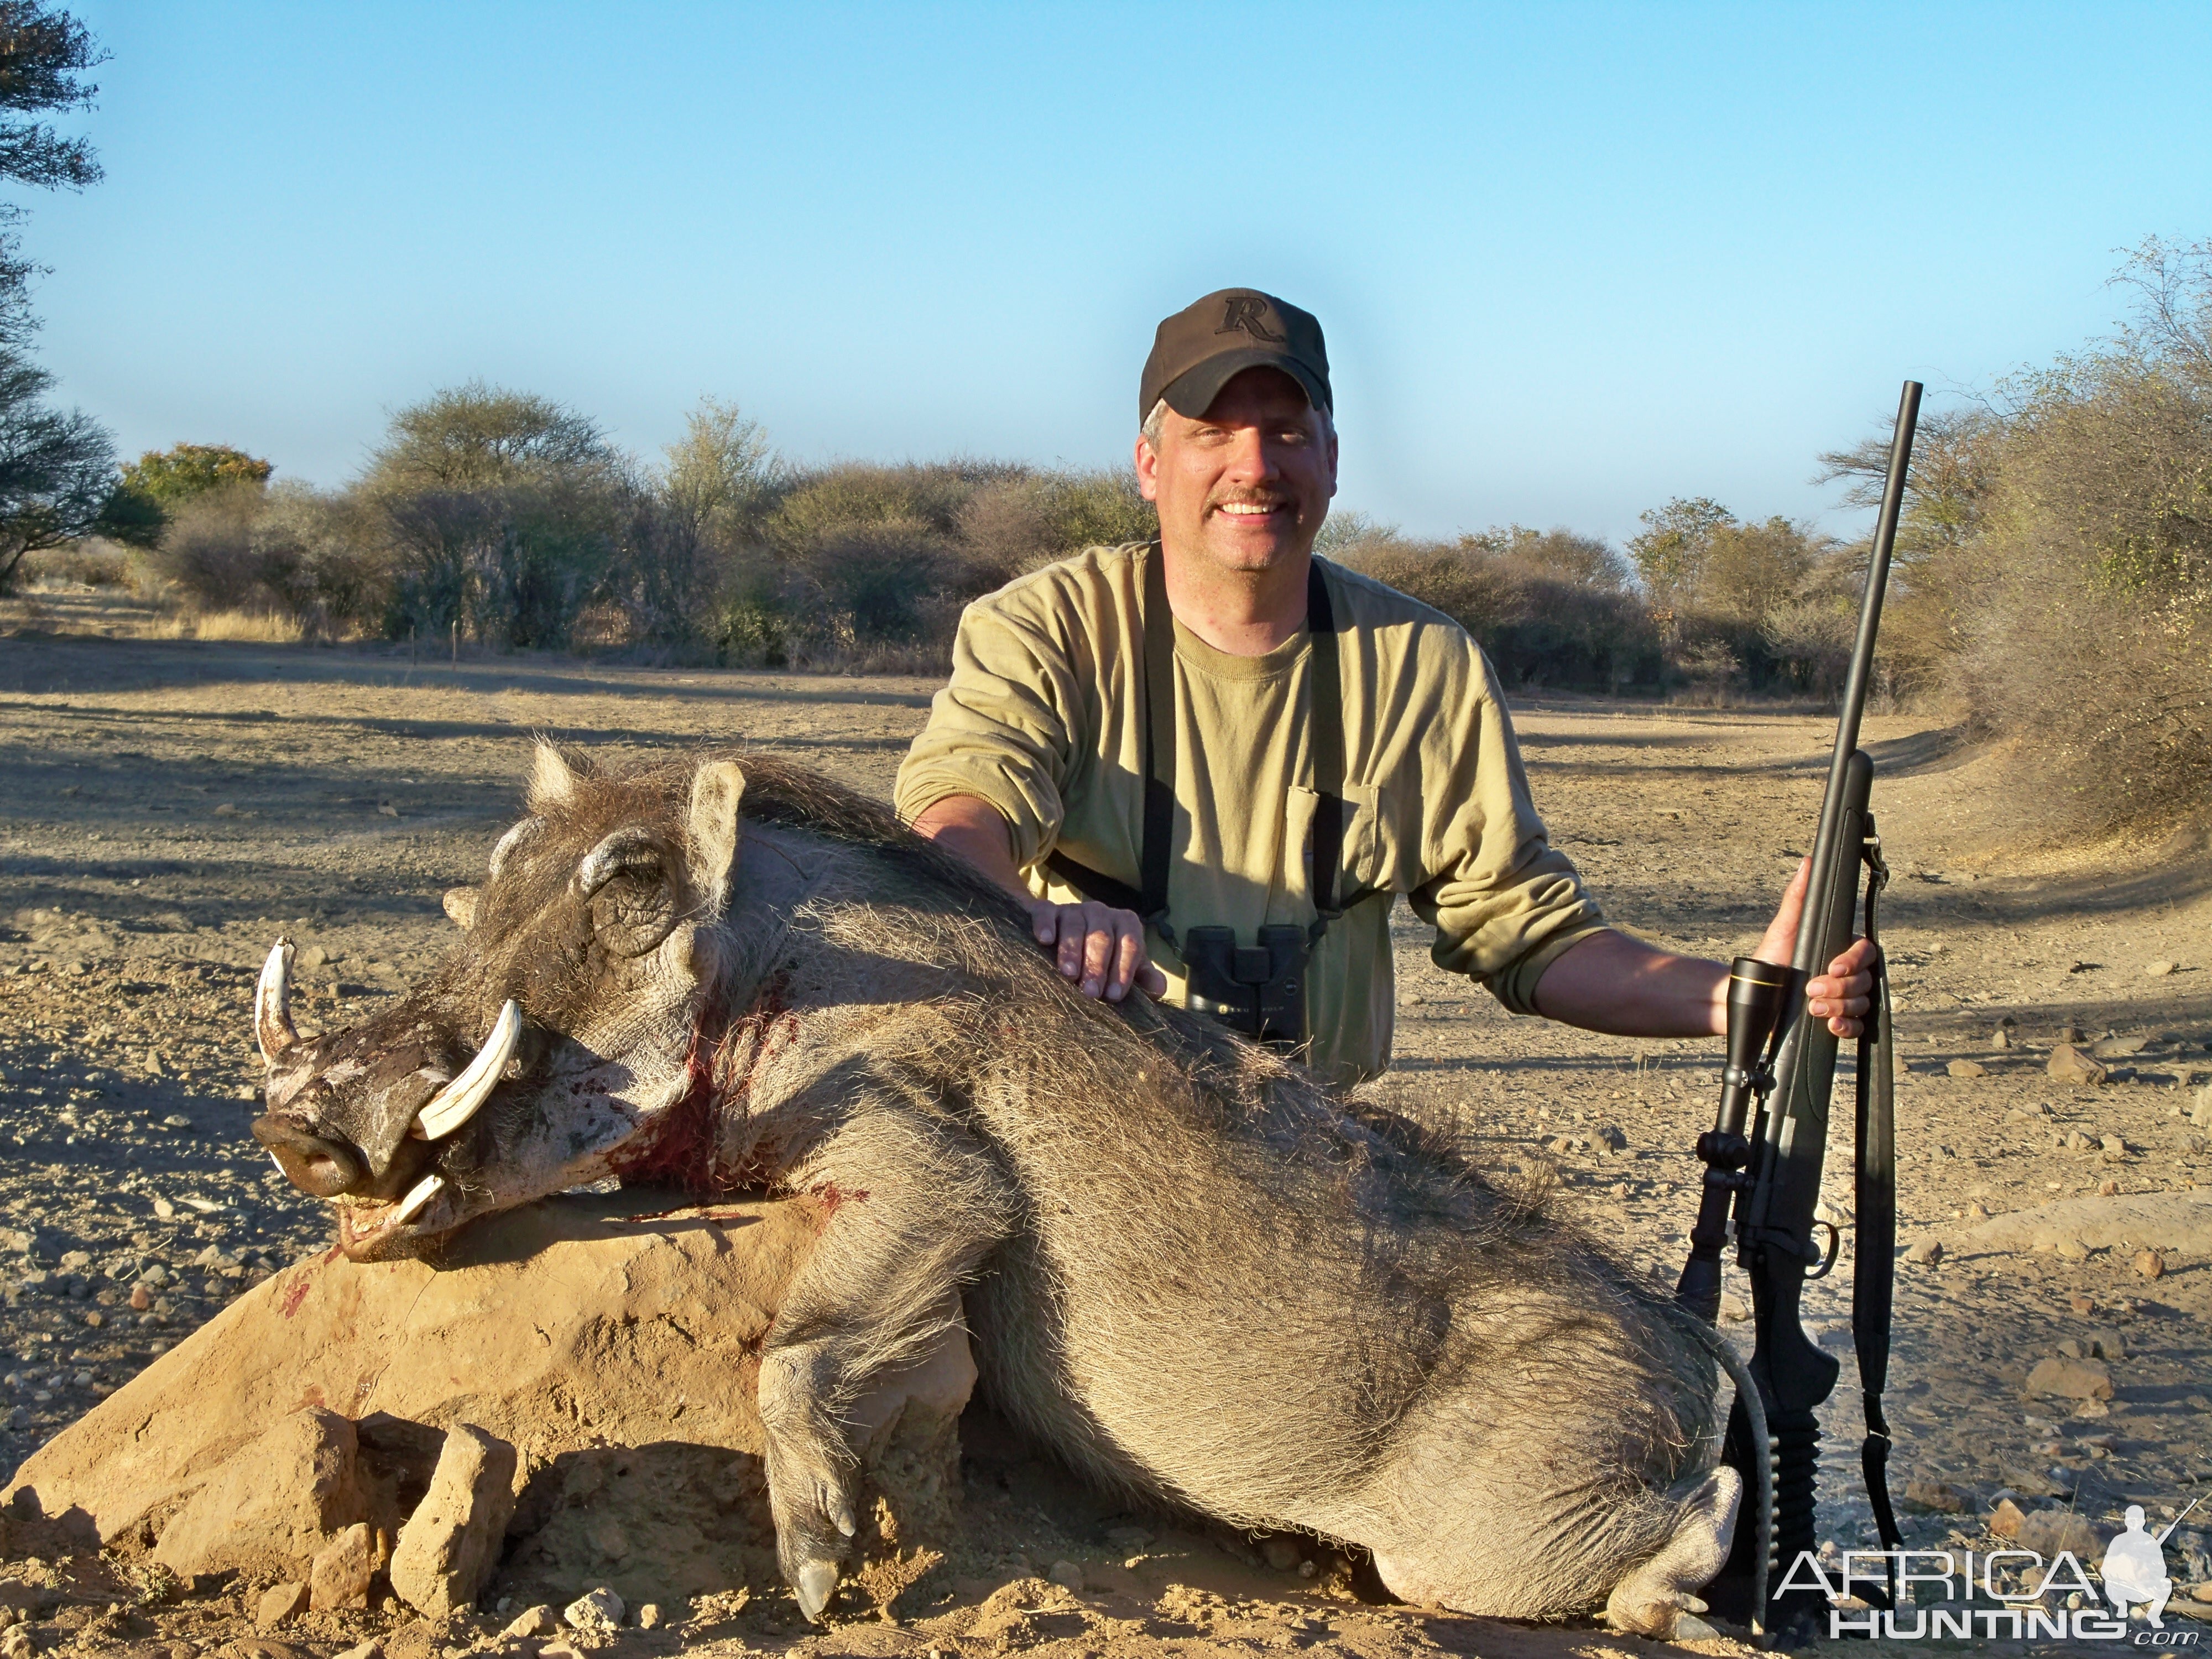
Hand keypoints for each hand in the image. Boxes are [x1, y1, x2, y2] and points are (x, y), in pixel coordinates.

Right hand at [1027, 897, 1167, 1002]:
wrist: (1063, 933)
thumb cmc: (1101, 956)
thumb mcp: (1124, 965)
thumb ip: (1141, 976)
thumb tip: (1159, 990)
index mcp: (1125, 924)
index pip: (1130, 944)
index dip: (1123, 970)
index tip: (1115, 996)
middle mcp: (1101, 912)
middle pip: (1102, 936)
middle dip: (1097, 966)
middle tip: (1091, 993)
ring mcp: (1073, 909)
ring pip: (1075, 926)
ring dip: (1071, 951)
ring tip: (1068, 974)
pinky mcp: (1047, 909)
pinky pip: (1046, 912)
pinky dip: (1045, 925)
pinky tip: (1045, 940)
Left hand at [1756, 858, 1879, 1037]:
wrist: (1751, 999)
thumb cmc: (1768, 959)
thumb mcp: (1782, 928)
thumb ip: (1797, 898)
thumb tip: (1807, 864)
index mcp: (1837, 949)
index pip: (1864, 953)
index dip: (1852, 961)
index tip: (1832, 967)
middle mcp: (1845, 974)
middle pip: (1865, 980)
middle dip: (1840, 987)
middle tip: (1811, 989)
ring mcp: (1842, 998)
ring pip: (1861, 1003)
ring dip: (1839, 1006)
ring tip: (1812, 1006)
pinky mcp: (1835, 1020)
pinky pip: (1856, 1027)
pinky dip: (1847, 1027)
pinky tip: (1830, 1025)